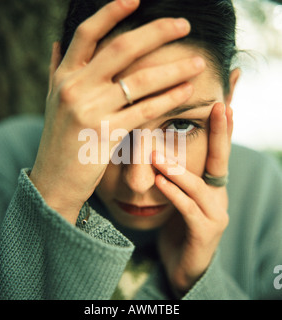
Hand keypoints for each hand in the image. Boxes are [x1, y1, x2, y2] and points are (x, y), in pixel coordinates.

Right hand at [29, 0, 204, 223]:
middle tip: (184, 25)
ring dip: (173, 69)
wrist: (54, 179)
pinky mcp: (106, 133)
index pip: (87, 34)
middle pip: (121, 49)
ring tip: (198, 63)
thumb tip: (58, 43)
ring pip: (140, 80)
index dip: (112, 11)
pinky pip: (144, 111)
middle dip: (156, 32)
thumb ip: (57, 70)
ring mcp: (90, 110)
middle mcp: (75, 88)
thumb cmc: (59, 140)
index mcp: (63, 77)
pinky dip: (168, 99)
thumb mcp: (52, 101)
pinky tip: (186, 91)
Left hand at [152, 103, 232, 291]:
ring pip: (197, 187)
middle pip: (221, 161)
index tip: (222, 104)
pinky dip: (174, 195)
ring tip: (157, 154)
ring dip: (177, 169)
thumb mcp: (180, 196)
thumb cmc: (178, 224)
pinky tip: (160, 182)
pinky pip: (188, 211)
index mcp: (212, 186)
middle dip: (221, 133)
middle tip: (217, 107)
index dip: (223, 129)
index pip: (219, 152)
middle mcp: (219, 197)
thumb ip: (175, 175)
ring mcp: (215, 217)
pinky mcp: (205, 234)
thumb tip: (158, 149)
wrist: (184, 264)